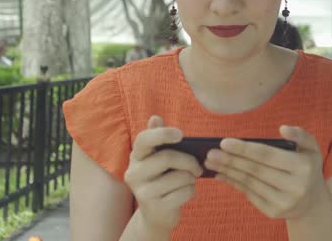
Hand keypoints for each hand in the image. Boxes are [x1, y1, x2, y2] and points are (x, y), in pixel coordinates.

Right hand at [123, 116, 203, 232]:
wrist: (156, 215)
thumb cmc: (161, 180)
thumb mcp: (158, 159)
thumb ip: (158, 139)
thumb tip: (155, 118)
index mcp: (135, 157)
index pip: (143, 140)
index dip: (162, 134)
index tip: (181, 134)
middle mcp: (133, 173)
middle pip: (168, 157)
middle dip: (189, 161)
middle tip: (198, 167)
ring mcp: (143, 192)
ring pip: (180, 177)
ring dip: (191, 178)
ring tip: (187, 181)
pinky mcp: (155, 207)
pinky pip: (184, 192)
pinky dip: (190, 191)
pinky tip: (184, 193)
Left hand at [205, 126, 326, 219]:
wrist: (312, 202)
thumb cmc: (307, 168)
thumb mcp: (311, 148)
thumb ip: (300, 135)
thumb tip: (283, 128)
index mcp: (303, 167)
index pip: (267, 156)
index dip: (244, 149)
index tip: (224, 142)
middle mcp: (295, 187)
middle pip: (255, 170)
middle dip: (230, 160)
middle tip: (210, 153)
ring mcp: (284, 202)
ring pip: (249, 183)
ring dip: (228, 171)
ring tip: (211, 162)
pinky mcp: (273, 212)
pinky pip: (249, 194)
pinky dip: (233, 183)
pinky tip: (221, 174)